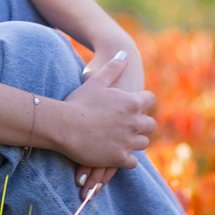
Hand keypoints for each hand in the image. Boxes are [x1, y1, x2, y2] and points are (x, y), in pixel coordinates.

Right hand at [53, 51, 155, 180]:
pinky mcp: (120, 158)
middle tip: (130, 125)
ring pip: (143, 143)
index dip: (142, 102)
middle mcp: (134, 122)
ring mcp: (128, 141)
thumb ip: (113, 67)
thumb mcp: (96, 80)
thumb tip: (124, 53)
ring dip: (135, 141)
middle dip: (142, 124)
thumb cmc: (78, 101)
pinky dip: (127, 159)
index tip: (135, 105)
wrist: (64, 126)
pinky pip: (133, 162)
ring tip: (123, 140)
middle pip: (150, 125)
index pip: (150, 100)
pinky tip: (118, 155)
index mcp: (132, 102)